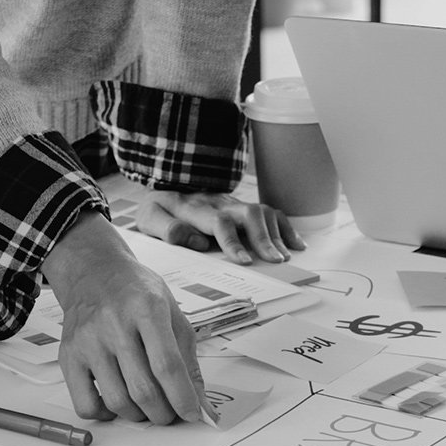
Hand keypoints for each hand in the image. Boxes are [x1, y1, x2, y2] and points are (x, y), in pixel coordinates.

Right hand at [45, 213, 208, 423]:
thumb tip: (202, 406)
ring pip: (117, 401)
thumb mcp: (173, 314)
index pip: (167, 365)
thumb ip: (189, 361)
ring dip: (139, 416)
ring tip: (147, 407)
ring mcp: (87, 341)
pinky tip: (116, 404)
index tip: (192, 415)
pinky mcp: (69, 356)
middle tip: (170, 413)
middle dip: (163, 413)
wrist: (93, 272)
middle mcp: (114, 324)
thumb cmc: (137, 292)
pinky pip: (85, 404)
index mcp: (146, 308)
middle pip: (142, 389)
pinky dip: (105, 416)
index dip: (183, 398)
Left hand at [140, 190, 304, 264]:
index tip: (246, 261)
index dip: (234, 242)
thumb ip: (166, 228)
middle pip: (249, 215)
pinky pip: (270, 212)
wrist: (164, 183)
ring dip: (277, 234)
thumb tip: (196, 241)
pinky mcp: (243, 207)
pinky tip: (296, 245)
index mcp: (195, 209)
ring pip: (263, 212)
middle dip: (264, 238)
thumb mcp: (149, 216)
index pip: (219, 223)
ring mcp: (234, 204)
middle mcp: (220, 204)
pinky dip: (286, 228)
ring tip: (285, 257)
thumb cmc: (158, 207)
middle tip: (276, 261)